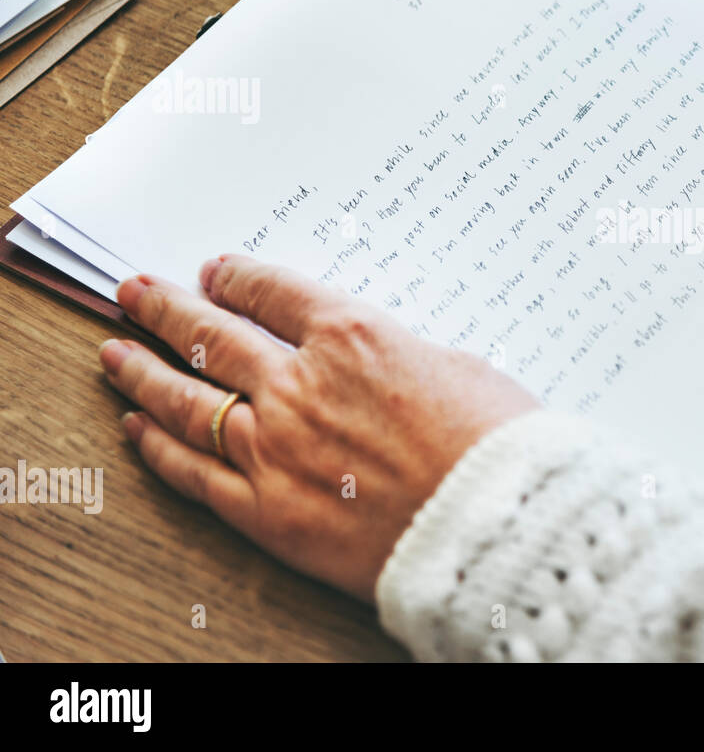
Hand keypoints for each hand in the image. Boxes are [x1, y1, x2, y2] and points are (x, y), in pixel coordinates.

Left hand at [97, 256, 537, 601]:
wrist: (495, 524)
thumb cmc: (494, 444)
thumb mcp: (458, 367)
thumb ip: (398, 356)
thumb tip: (373, 361)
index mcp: (351, 336)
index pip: (273, 292)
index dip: (237, 278)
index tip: (217, 273)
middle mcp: (299, 384)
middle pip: (213, 335)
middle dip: (168, 309)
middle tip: (136, 293)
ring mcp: (274, 448)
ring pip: (188, 399)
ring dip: (144, 370)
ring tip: (115, 354)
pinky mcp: (267, 511)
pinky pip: (196, 473)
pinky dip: (160, 448)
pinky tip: (137, 429)